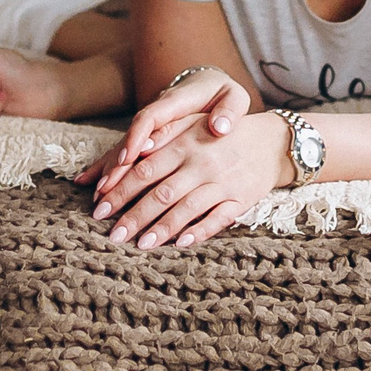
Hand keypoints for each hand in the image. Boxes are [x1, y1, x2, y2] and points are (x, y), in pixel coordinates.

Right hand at [76, 68, 247, 193]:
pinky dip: (104, 167)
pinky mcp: (143, 137)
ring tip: (99, 198)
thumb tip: (220, 126)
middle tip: (106, 193)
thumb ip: (229, 110)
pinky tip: (86, 183)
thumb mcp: (233, 97)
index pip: (152, 119)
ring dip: (110, 173)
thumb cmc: (222, 94)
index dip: (138, 138)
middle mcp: (155, 115)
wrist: (207, 82)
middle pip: (130, 139)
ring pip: (122, 149)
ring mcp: (146, 127)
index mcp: (176, 103)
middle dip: (117, 166)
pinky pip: (120, 152)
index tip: (129, 158)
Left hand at [84, 110, 288, 249]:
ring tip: (140, 245)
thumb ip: (161, 136)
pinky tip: (182, 243)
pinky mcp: (241, 199)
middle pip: (161, 193)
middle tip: (113, 235)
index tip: (99, 209)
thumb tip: (129, 152)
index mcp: (184, 143)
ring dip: (162, 229)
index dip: (120, 190)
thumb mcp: (192, 124)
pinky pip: (219, 219)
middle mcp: (201, 163)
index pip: (144, 170)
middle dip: (134, 216)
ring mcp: (222, 182)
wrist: (271, 141)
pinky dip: (200, 231)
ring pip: (187, 208)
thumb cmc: (221, 133)